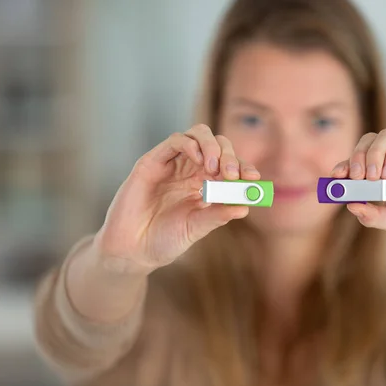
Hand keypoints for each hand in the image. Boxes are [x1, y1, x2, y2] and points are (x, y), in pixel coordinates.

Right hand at [93, 124, 259, 274]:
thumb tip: (245, 206)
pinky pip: (175, 141)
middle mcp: (190, 170)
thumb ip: (217, 216)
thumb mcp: (196, 229)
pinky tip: (199, 162)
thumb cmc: (164, 240)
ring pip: (198, 135)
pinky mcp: (153, 161)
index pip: (229, 166)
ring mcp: (172, 164)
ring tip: (215, 169)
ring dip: (212, 146)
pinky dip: (191, 145)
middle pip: (218, 146)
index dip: (244, 168)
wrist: (132, 251)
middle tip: (233, 175)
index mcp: (205, 185)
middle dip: (230, 156)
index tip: (254, 178)